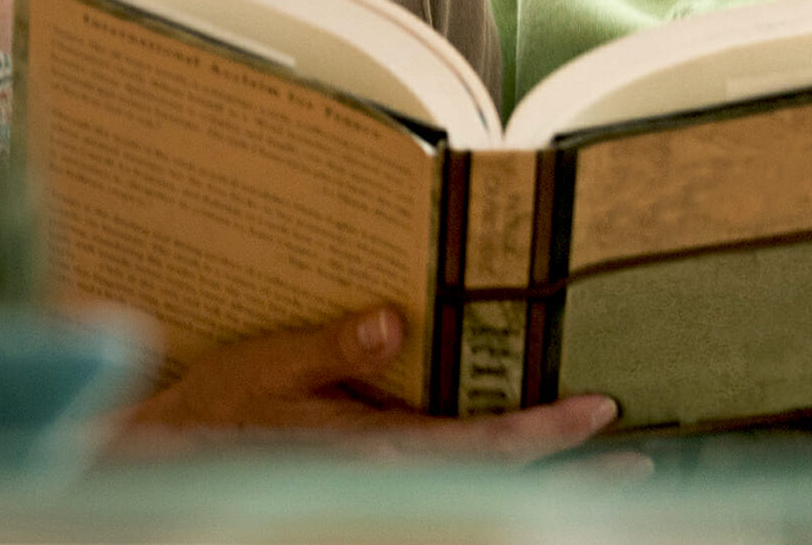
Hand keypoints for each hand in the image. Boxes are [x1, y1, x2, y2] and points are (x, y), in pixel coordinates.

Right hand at [107, 307, 620, 460]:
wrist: (169, 467)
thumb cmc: (215, 417)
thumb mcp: (268, 367)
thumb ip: (334, 347)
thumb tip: (394, 322)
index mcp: (374, 449)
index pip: (483, 445)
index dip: (547, 432)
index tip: (601, 414)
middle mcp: (388, 477)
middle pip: (500, 479)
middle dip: (572, 475)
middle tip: (642, 464)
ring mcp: (381, 488)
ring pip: (479, 486)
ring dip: (542, 477)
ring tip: (603, 467)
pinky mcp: (368, 486)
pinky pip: (447, 480)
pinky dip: (492, 473)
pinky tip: (517, 462)